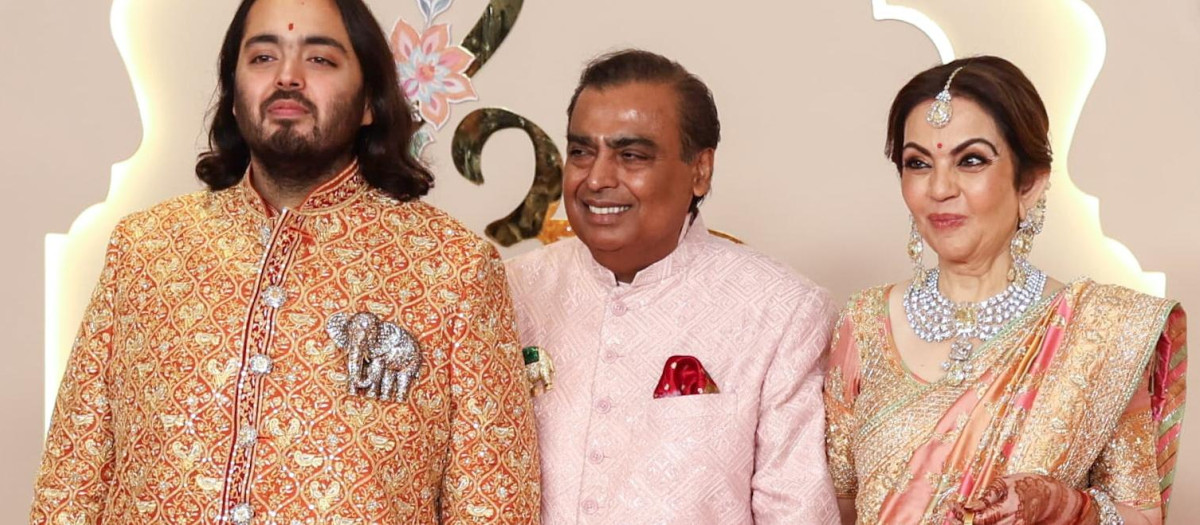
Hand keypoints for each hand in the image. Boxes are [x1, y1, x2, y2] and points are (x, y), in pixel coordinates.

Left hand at [946, 473, 1096, 524]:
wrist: (1048, 495)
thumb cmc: (1024, 484)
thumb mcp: (1005, 482)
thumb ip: (988, 496)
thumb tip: (970, 506)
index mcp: (1010, 507)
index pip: (981, 518)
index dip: (963, 515)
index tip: (952, 506)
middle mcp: (1013, 521)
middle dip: (963, 523)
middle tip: (951, 515)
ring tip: (959, 518)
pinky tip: (973, 520)